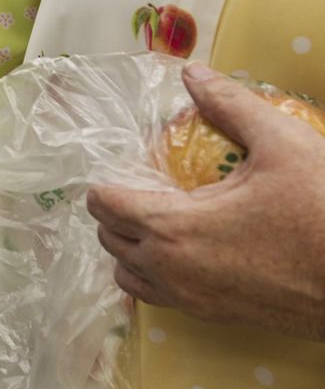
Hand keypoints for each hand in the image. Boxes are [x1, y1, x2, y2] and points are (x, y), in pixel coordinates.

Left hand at [87, 63, 324, 339]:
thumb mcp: (283, 144)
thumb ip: (231, 104)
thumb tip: (193, 72)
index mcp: (173, 227)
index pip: (106, 204)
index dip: (105, 180)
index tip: (120, 164)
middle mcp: (169, 269)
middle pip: (109, 238)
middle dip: (114, 210)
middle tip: (140, 184)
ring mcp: (189, 298)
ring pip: (127, 274)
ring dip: (129, 246)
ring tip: (155, 218)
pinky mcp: (210, 316)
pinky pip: (156, 295)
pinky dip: (151, 273)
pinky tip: (181, 249)